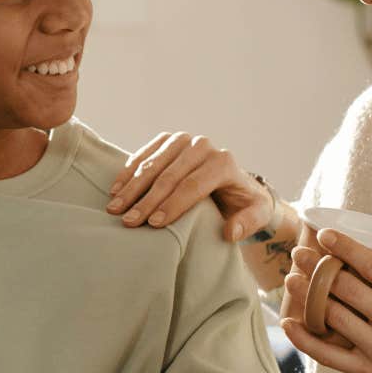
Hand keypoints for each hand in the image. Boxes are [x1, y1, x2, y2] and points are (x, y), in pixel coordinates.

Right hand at [107, 132, 273, 241]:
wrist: (234, 184)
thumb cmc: (243, 204)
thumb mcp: (256, 215)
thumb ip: (247, 224)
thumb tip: (229, 232)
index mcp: (223, 163)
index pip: (192, 185)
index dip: (172, 205)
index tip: (154, 224)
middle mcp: (203, 146)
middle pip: (169, 175)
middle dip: (146, 200)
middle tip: (128, 221)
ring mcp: (183, 140)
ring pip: (153, 164)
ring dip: (131, 187)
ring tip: (114, 209)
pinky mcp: (167, 140)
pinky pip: (144, 154)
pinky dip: (128, 173)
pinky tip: (115, 190)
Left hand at [278, 229, 371, 372]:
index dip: (347, 248)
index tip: (325, 234)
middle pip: (349, 289)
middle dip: (318, 267)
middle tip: (298, 253)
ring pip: (334, 317)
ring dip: (307, 296)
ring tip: (291, 279)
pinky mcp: (367, 372)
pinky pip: (328, 355)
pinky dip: (303, 339)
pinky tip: (287, 323)